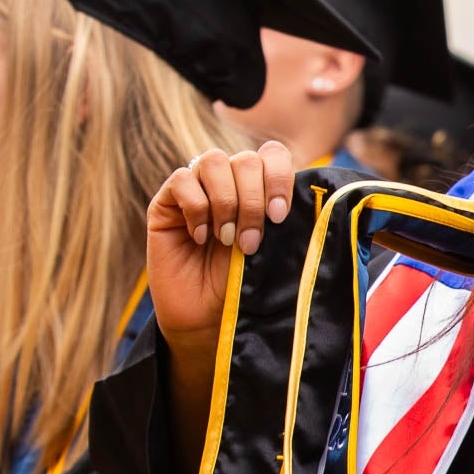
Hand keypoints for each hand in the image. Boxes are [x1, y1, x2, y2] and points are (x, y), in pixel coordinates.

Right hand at [147, 142, 297, 357]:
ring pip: (213, 161)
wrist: (208, 318)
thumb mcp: (273, 249)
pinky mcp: (165, 202)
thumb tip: (307, 194)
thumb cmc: (244, 284)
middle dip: (252, 201)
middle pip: (245, 159)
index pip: (272, 154)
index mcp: (259, 186)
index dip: (278, 177)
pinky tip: (199, 237)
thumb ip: (282, 217)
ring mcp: (196, 188)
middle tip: (250, 242)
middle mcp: (228, 181)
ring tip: (226, 240)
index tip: (279, 215)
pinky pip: (182, 180)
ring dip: (225, 202)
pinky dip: (196, 207)